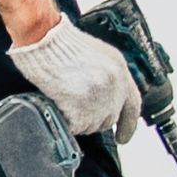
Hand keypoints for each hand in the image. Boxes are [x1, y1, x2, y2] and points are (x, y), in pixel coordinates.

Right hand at [9, 21, 142, 142]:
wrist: (44, 39)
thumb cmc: (61, 43)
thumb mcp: (96, 54)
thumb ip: (107, 76)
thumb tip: (106, 98)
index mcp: (120, 69)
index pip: (132, 105)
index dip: (128, 124)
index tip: (123, 137)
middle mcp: (114, 86)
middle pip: (109, 118)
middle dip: (94, 118)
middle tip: (79, 111)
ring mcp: (99, 99)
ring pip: (92, 125)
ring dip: (78, 119)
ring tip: (65, 101)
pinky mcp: (81, 110)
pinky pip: (75, 127)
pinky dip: (66, 120)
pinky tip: (59, 105)